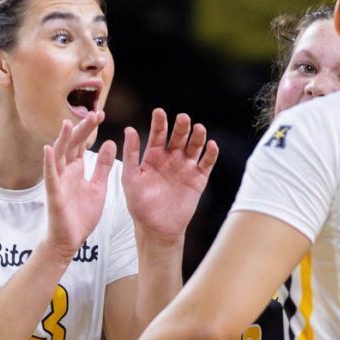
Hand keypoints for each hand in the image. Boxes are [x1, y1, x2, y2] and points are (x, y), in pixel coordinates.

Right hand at [43, 111, 116, 257]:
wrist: (70, 240)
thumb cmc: (81, 215)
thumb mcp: (98, 187)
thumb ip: (103, 166)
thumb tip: (110, 143)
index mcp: (76, 169)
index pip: (81, 143)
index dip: (89, 128)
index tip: (100, 113)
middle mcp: (65, 172)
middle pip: (71, 145)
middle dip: (81, 129)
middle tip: (93, 113)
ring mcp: (58, 182)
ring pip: (58, 156)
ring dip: (62, 140)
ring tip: (67, 123)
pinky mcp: (54, 195)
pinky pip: (50, 177)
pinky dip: (49, 163)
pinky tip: (49, 149)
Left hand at [122, 109, 217, 244]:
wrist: (156, 228)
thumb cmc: (139, 204)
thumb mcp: (131, 178)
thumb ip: (131, 155)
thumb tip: (128, 129)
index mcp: (153, 155)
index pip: (158, 134)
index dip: (159, 122)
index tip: (159, 111)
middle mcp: (171, 157)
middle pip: (178, 137)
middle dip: (181, 127)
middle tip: (183, 118)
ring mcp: (185, 167)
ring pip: (194, 146)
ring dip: (198, 136)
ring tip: (199, 128)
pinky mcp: (198, 179)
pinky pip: (206, 163)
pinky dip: (210, 154)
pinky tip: (211, 145)